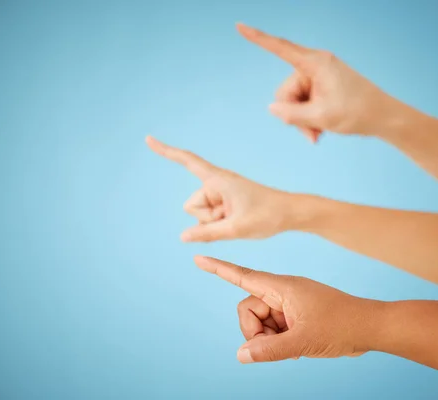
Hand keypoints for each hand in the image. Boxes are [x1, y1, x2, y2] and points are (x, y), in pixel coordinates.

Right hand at [146, 136, 290, 241]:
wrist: (290, 213)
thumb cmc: (267, 216)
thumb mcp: (236, 228)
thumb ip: (207, 233)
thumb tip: (183, 237)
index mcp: (218, 179)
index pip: (187, 161)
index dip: (166, 151)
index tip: (148, 139)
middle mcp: (216, 183)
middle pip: (192, 206)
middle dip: (207, 218)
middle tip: (234, 217)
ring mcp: (220, 193)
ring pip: (200, 215)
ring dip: (215, 222)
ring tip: (239, 218)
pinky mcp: (224, 202)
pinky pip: (210, 218)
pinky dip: (219, 223)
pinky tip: (238, 220)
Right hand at [194, 255, 381, 362]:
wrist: (370, 327)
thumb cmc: (341, 326)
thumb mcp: (303, 341)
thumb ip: (269, 350)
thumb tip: (241, 355)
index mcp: (282, 287)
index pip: (243, 275)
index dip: (219, 269)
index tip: (198, 258)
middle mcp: (282, 292)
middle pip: (248, 309)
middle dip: (255, 331)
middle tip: (277, 345)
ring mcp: (289, 303)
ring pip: (260, 321)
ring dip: (269, 338)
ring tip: (294, 345)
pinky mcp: (295, 315)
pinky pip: (274, 327)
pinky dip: (279, 340)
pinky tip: (297, 346)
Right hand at [238, 23, 398, 141]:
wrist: (382, 117)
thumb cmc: (356, 112)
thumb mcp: (320, 118)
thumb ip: (291, 114)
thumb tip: (272, 108)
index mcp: (316, 63)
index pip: (280, 48)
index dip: (258, 38)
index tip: (240, 26)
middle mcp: (315, 66)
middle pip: (285, 91)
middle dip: (293, 115)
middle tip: (311, 135)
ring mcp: (318, 77)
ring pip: (293, 101)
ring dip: (302, 121)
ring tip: (318, 135)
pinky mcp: (322, 87)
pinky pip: (304, 103)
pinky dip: (308, 118)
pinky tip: (319, 132)